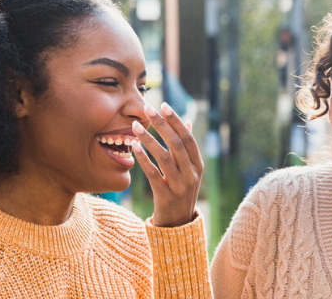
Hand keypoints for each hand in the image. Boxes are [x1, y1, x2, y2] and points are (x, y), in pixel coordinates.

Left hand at [132, 102, 203, 227]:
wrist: (178, 225)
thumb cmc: (181, 192)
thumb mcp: (189, 171)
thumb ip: (187, 148)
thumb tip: (187, 121)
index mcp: (198, 166)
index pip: (188, 138)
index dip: (176, 121)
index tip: (163, 105)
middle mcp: (192, 174)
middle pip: (177, 144)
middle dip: (162, 124)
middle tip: (148, 108)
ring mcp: (180, 187)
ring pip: (164, 157)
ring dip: (149, 139)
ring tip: (135, 126)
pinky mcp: (165, 196)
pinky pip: (153, 174)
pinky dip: (143, 159)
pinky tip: (134, 147)